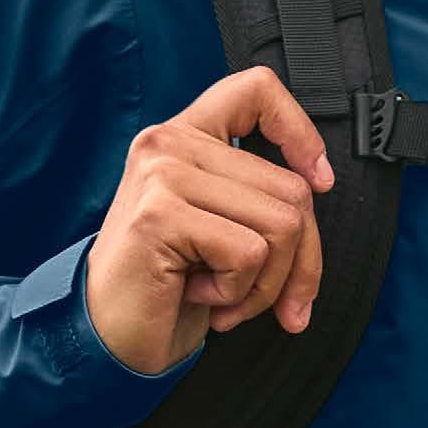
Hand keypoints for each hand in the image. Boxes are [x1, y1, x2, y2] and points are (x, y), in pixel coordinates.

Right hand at [83, 69, 333, 378]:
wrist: (108, 338)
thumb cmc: (164, 288)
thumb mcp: (217, 225)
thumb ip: (256, 195)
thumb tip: (318, 186)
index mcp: (182, 136)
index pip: (254, 89)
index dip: (299, 130)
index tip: (318, 180)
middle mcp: (168, 144)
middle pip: (292, 187)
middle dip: (298, 261)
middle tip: (261, 296)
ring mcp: (163, 175)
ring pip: (281, 223)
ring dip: (267, 283)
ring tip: (224, 295)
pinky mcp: (161, 215)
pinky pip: (249, 253)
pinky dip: (237, 292)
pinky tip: (198, 295)